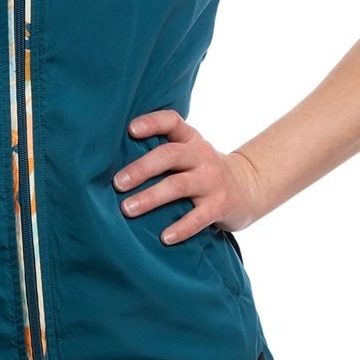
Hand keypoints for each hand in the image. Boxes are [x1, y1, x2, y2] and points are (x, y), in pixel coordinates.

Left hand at [113, 110, 266, 243]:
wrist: (248, 187)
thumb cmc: (202, 169)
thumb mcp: (189, 152)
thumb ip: (162, 151)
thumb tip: (110, 158)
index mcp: (190, 139)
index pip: (172, 122)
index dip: (152, 122)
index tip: (130, 129)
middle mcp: (201, 155)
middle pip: (170, 155)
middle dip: (142, 168)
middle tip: (118, 182)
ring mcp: (212, 180)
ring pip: (179, 185)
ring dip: (151, 197)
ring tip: (128, 209)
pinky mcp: (220, 205)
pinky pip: (199, 217)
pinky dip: (181, 228)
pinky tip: (164, 237)